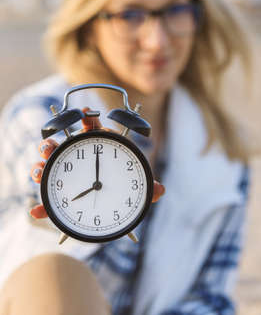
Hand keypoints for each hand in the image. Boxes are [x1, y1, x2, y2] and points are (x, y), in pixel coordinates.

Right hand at [30, 107, 164, 218]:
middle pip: (61, 146)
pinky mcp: (61, 194)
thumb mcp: (138, 183)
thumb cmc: (125, 183)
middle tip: (49, 146)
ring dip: (40, 168)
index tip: (85, 113)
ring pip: (49, 167)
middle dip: (51, 144)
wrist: (114, 202)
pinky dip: (42, 206)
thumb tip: (160, 190)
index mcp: (98, 145)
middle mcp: (78, 156)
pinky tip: (36, 211)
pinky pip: (49, 199)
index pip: (92, 127)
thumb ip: (148, 186)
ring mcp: (66, 174)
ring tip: (38, 172)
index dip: (87, 118)